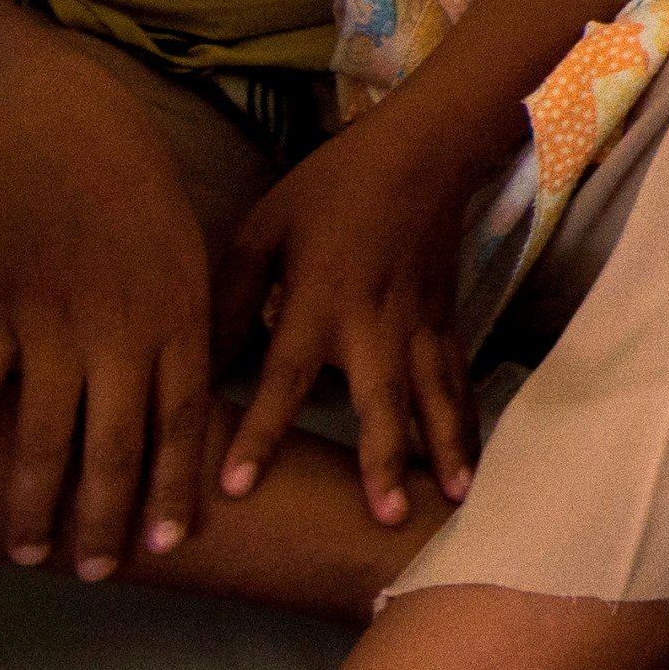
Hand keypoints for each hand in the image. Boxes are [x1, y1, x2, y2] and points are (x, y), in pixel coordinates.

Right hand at [0, 32, 221, 579]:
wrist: (68, 132)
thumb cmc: (143, 204)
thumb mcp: (195, 264)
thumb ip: (196, 339)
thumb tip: (204, 418)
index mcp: (179, 320)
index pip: (183, 422)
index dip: (172, 487)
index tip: (165, 545)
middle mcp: (119, 330)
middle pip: (113, 443)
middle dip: (105, 517)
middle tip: (95, 573)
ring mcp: (52, 320)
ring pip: (43, 431)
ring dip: (33, 500)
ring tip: (30, 554)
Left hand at [215, 112, 487, 526]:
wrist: (424, 152)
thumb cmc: (332, 189)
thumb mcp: (263, 229)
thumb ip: (231, 298)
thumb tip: (197, 369)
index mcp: (318, 299)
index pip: (283, 377)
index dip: (259, 433)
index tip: (235, 487)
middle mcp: (374, 323)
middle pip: (379, 400)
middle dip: (383, 459)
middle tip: (384, 517)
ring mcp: (420, 326)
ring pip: (434, 398)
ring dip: (443, 451)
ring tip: (452, 501)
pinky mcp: (448, 324)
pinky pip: (458, 382)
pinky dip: (467, 426)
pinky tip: (471, 469)